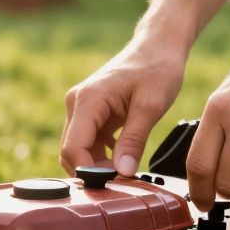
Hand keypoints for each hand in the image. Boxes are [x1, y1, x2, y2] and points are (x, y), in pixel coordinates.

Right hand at [61, 42, 185, 176]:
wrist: (158, 46)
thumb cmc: (156, 68)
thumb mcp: (151, 106)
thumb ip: (134, 140)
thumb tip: (123, 172)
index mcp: (88, 100)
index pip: (73, 147)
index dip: (88, 170)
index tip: (112, 183)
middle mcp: (77, 104)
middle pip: (71, 151)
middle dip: (92, 170)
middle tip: (121, 181)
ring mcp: (82, 108)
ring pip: (79, 149)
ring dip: (97, 164)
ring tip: (125, 171)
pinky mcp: (91, 113)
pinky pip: (89, 142)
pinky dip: (102, 156)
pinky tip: (123, 159)